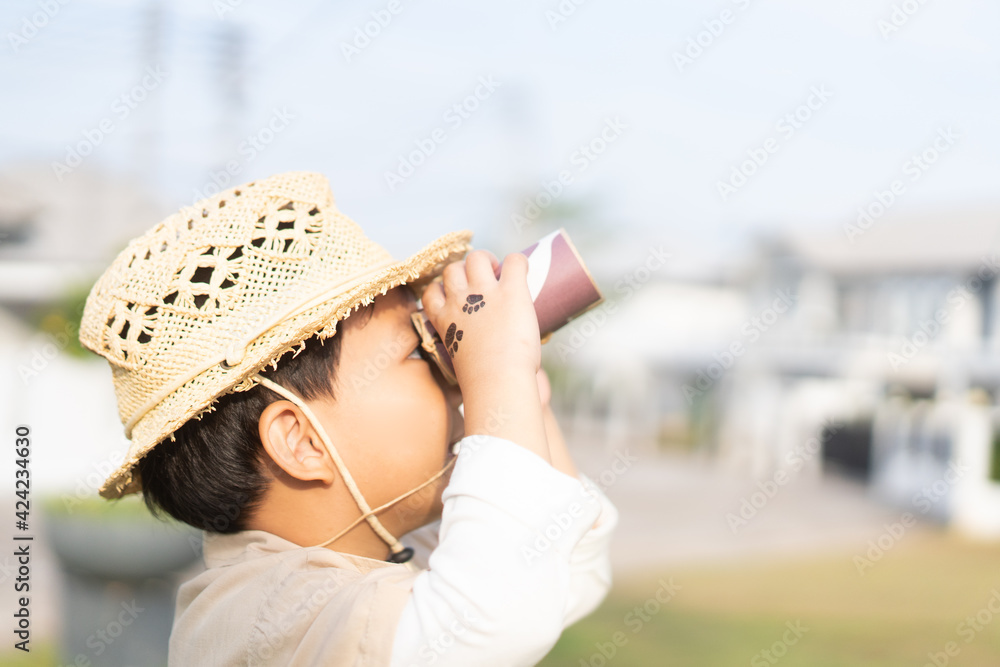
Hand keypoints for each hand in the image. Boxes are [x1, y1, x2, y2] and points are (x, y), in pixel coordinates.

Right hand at [421, 249, 549, 462]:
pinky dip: (519, 261)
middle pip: (451, 270)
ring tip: (500, 272)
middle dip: (464, 270)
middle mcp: (458, 301)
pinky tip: (524, 269)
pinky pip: (514, 262)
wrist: (499, 382)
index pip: (431, 292)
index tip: (456, 296)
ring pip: (477, 258)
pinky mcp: (512, 291)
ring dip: (487, 260)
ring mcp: (484, 293)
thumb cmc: (482, 388)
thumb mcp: (460, 372)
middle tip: (483, 281)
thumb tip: (469, 402)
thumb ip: (464, 372)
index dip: (442, 289)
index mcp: (442, 320)